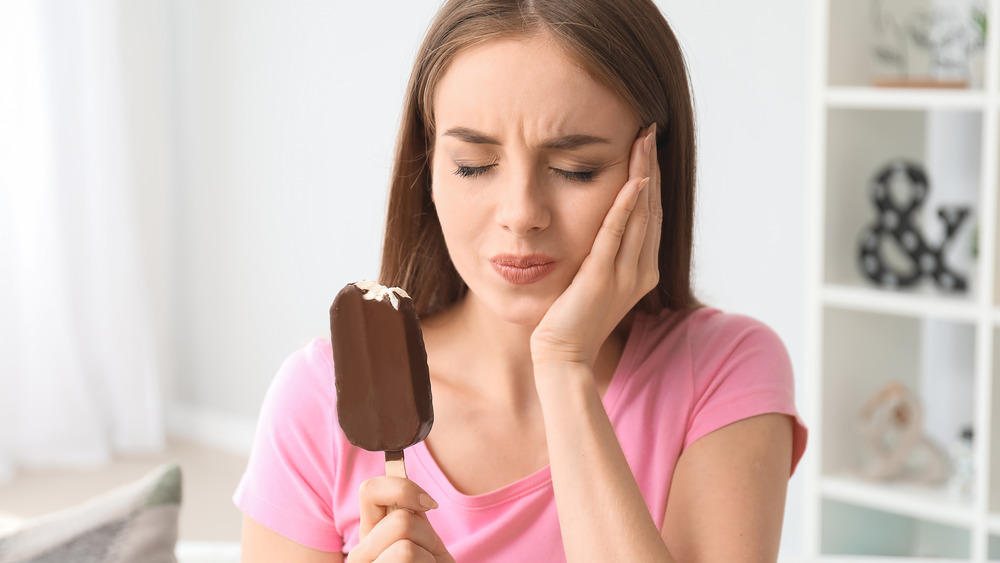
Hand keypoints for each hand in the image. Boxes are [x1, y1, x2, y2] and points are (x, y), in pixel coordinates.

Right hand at [346, 476, 454, 562]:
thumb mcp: (423, 540)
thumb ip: (409, 514)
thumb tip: (395, 464)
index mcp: (369, 537)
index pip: (370, 490)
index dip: (403, 488)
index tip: (428, 504)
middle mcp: (360, 556)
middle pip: (401, 522)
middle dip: (428, 537)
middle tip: (428, 557)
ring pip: (406, 548)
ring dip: (429, 559)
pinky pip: (411, 561)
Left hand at [530, 124, 660, 367]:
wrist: (562, 357)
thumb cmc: (569, 320)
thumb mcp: (592, 282)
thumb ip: (602, 256)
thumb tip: (598, 228)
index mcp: (642, 271)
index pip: (651, 215)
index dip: (651, 178)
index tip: (646, 146)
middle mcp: (641, 271)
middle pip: (652, 207)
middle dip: (650, 166)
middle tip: (648, 129)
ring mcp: (625, 275)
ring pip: (640, 215)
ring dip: (642, 174)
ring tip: (643, 140)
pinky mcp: (601, 279)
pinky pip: (616, 235)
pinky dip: (625, 207)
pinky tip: (631, 181)